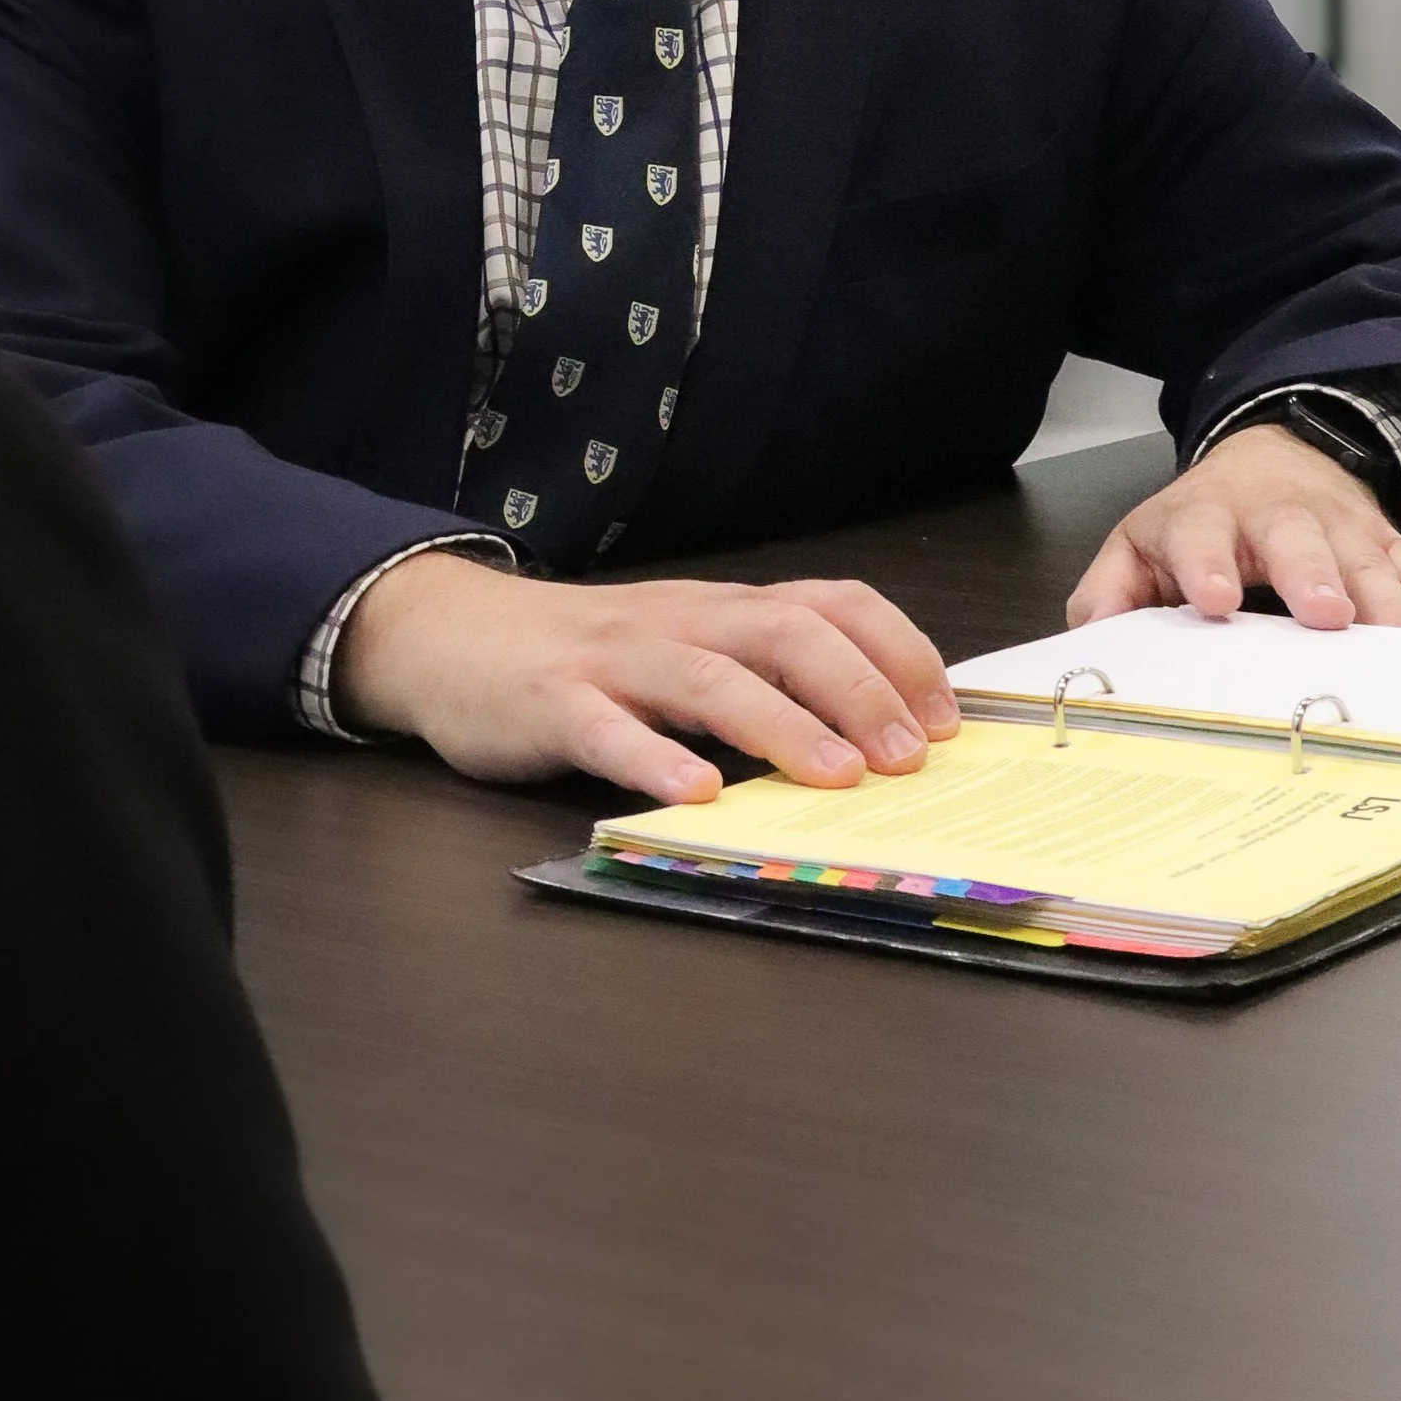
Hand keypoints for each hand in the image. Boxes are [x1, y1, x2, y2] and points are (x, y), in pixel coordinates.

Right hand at [335, 550, 960, 804]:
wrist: (453, 637)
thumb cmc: (588, 659)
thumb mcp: (686, 650)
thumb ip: (762, 681)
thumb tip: (875, 741)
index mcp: (722, 612)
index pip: (831, 603)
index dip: (898, 654)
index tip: (947, 719)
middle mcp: (682, 624)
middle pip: (785, 632)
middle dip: (858, 691)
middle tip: (910, 758)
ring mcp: (616, 662)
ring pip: (710, 678)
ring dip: (782, 725)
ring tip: (835, 776)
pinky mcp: (554, 704)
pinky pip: (609, 731)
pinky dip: (655, 761)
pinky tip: (694, 797)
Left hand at [1066, 423, 1400, 633]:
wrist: (1272, 459)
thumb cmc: (1203, 523)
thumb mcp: (1141, 546)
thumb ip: (1110, 593)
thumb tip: (1092, 643)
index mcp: (1207, 518)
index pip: (1199, 535)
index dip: (1205, 564)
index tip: (1215, 598)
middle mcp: (1280, 520)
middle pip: (1298, 542)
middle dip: (1314, 576)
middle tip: (1326, 614)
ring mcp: (1343, 533)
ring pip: (1369, 563)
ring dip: (1388, 602)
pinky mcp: (1390, 550)